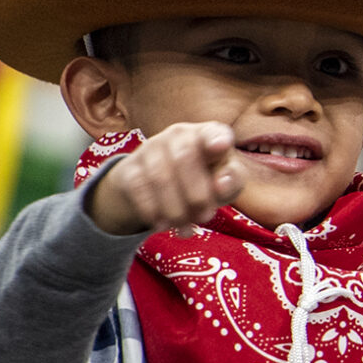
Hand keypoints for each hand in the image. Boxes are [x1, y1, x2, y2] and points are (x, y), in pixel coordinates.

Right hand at [86, 122, 240, 235]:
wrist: (159, 188)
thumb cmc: (206, 180)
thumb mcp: (226, 182)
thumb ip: (232, 181)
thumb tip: (220, 185)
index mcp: (208, 135)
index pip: (213, 132)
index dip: (216, 139)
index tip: (221, 146)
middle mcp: (179, 135)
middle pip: (185, 157)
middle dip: (197, 193)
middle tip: (205, 217)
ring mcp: (151, 148)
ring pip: (160, 176)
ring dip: (175, 208)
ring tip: (184, 229)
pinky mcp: (131, 167)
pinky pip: (139, 188)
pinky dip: (152, 210)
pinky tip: (162, 226)